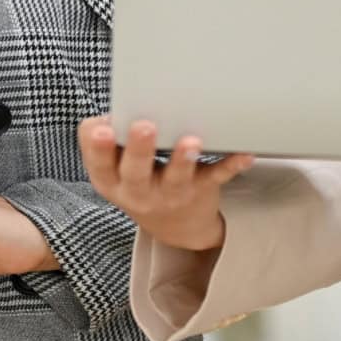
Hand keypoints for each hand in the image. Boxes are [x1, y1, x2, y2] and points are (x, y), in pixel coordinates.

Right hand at [78, 117, 255, 252]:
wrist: (177, 226)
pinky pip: (216, 178)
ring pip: (176, 179)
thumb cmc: (141, 181)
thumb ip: (110, 143)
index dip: (97, 147)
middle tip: (144, 125)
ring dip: (183, 160)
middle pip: (135, 173)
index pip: (98, 165)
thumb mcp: (116, 170)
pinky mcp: (201, 190)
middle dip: (139, 149)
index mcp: (112, 181)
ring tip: (190, 141)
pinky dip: (231, 165)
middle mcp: (138, 192)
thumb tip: (114, 113)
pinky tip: (244, 154)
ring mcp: (171, 194)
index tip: (102, 128)